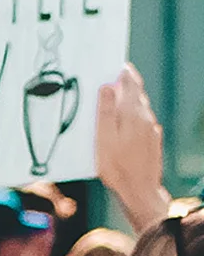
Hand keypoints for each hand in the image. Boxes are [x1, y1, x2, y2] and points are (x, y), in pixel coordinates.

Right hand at [96, 63, 169, 233]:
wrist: (139, 192)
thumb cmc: (116, 166)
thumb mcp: (103, 137)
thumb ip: (105, 110)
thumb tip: (108, 87)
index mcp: (133, 114)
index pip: (132, 84)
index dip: (124, 72)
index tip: (117, 64)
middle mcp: (146, 119)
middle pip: (136, 95)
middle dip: (124, 86)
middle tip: (110, 79)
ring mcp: (151, 131)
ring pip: (139, 109)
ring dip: (126, 102)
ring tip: (111, 100)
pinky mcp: (151, 142)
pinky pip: (140, 123)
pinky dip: (130, 117)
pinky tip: (119, 125)